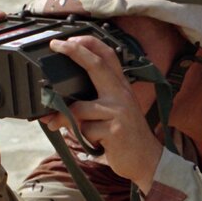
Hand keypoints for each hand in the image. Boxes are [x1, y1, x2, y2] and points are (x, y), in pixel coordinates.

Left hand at [41, 34, 163, 191]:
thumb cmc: (125, 138)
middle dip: (75, 52)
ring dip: (62, 118)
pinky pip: (84, 129)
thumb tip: (58, 103)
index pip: (107, 57)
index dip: (88, 44)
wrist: (147, 161)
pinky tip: (93, 142)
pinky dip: (82, 138)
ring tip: (55, 125)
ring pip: (78, 108)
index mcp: (120, 87)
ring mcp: (119, 110)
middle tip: (55, 45)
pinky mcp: (114, 129)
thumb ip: (91, 104)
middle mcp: (121, 94)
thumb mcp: (113, 114)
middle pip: (96, 65)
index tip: (68, 39)